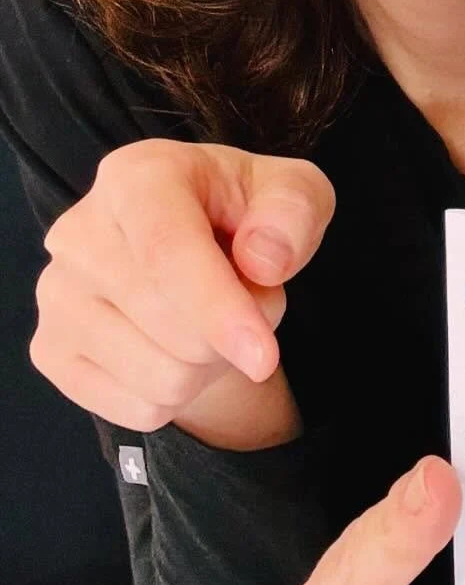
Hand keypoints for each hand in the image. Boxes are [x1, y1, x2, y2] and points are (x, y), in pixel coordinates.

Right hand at [30, 138, 333, 443]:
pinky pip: (137, 407)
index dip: (218, 309)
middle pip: (171, 326)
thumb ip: (294, 212)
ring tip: (212, 319)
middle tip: (249, 299)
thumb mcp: (293, 194)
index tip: (263, 357)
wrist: (199, 247)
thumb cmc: (246, 212)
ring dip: (210, 364)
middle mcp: (80, 232)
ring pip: (158, 377)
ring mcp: (56, 295)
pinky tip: (177, 345)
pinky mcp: (51, 349)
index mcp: (137, 177)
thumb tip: (263, 261)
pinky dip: (178, 393)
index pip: (168, 252)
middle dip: (233, 333)